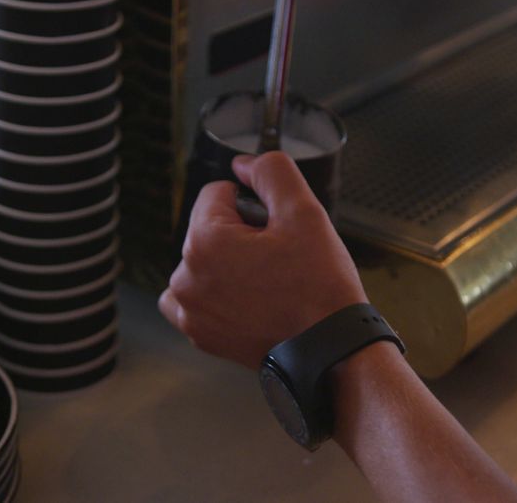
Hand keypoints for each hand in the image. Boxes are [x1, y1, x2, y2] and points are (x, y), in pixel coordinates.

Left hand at [159, 152, 366, 367]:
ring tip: (266, 282)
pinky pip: (197, 300)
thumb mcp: (304, 212)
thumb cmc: (320, 287)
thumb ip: (271, 172)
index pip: (216, 194)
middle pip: (208, 229)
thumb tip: (243, 165)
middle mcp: (186, 278)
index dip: (252, 204)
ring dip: (226, 265)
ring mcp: (191, 312)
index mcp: (204, 242)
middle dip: (239, 236)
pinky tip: (251, 301)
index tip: (275, 230)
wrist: (330, 351)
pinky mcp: (201, 335)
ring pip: (202, 263)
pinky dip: (217, 295)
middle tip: (279, 260)